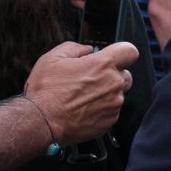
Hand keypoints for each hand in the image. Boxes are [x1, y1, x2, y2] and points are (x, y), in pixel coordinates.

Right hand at [25, 41, 139, 144]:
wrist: (42, 121)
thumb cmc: (46, 91)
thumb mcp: (52, 58)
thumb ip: (75, 48)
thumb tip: (87, 49)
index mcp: (102, 65)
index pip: (129, 51)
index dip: (121, 52)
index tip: (113, 56)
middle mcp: (113, 83)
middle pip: (125, 74)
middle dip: (111, 75)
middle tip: (90, 80)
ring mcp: (114, 103)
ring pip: (118, 93)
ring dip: (106, 93)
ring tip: (83, 97)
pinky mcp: (111, 120)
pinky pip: (112, 110)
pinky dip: (102, 109)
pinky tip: (83, 109)